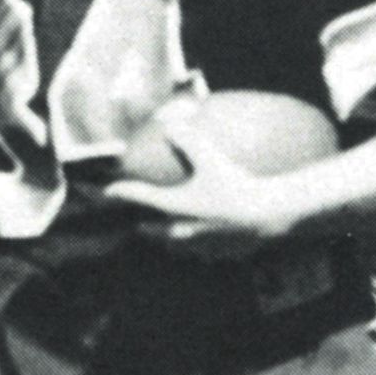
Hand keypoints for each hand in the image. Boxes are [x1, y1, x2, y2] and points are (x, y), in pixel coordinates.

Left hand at [105, 103, 296, 258]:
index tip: (108, 191)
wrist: (267, 216)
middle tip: (135, 221)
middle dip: (142, 225)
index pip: (140, 198)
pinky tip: (204, 242)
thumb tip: (169, 122)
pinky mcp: (217, 253)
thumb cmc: (236, 186)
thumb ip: (188, 139)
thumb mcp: (211, 159)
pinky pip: (200, 252)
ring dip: (166, 239)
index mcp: (174, 206)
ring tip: (167, 232)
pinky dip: (197, 247)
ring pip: (173, 245)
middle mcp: (180, 229)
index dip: (121, 192)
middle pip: (151, 231)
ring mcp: (198, 245)